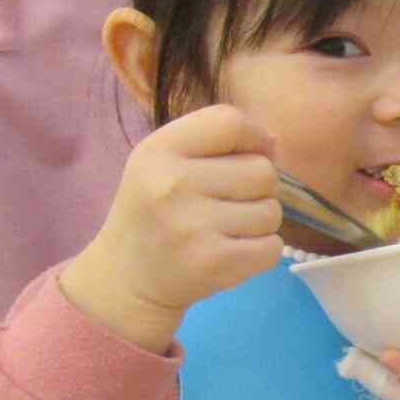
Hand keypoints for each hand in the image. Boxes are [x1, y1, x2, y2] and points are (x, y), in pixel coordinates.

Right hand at [60, 105, 283, 351]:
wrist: (126, 277)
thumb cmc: (155, 210)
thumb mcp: (164, 161)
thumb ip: (215, 142)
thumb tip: (273, 142)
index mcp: (159, 150)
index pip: (231, 122)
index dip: (256, 137)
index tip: (251, 154)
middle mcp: (173, 183)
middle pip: (263, 170)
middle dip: (259, 188)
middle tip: (229, 203)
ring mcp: (193, 225)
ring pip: (272, 211)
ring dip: (260, 222)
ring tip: (226, 229)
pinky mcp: (214, 262)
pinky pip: (273, 247)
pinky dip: (262, 251)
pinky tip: (232, 251)